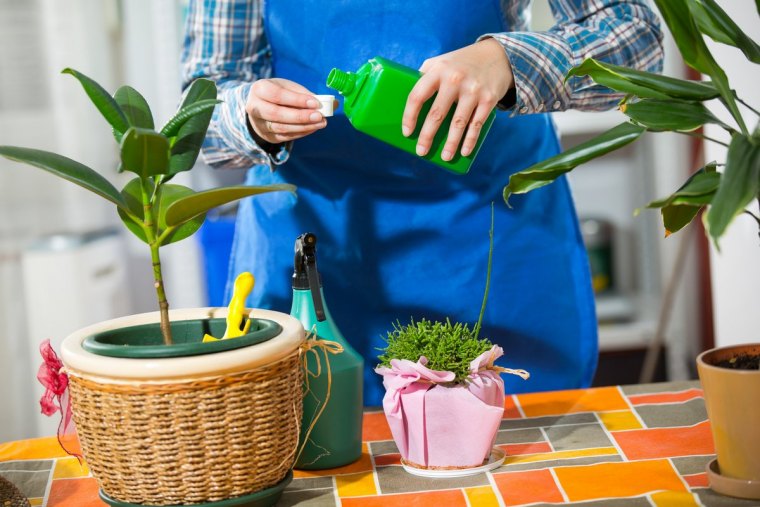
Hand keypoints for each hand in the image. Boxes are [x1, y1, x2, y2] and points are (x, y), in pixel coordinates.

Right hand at [246, 78, 325, 143]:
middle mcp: (255, 107)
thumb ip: (307, 94)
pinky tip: (313, 128)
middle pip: (277, 114)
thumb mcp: (289, 88)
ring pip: (282, 128)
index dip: (297, 100)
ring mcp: (259, 124)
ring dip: (304, 126)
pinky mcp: (268, 136)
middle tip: (319, 116)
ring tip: (321, 122)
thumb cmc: (278, 93)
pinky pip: (285, 136)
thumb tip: (332, 103)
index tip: (316, 103)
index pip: (277, 95)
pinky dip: (301, 133)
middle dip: (300, 116)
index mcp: (259, 89)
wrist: (261, 105)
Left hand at [402, 39, 513, 160]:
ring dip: (451, 143)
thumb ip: (425, 75)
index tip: (407, 132)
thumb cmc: (461, 63)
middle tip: (421, 151)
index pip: (417, 95)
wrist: (497, 55)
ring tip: (445, 157)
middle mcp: (454, 79)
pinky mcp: (488, 99)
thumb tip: (408, 99)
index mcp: (437, 70)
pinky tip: (464, 151)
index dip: (409, 116)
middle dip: (427, 136)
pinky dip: (470, 140)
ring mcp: (473, 90)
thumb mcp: (441, 62)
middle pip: (437, 113)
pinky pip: (477, 124)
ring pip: (458, 123)